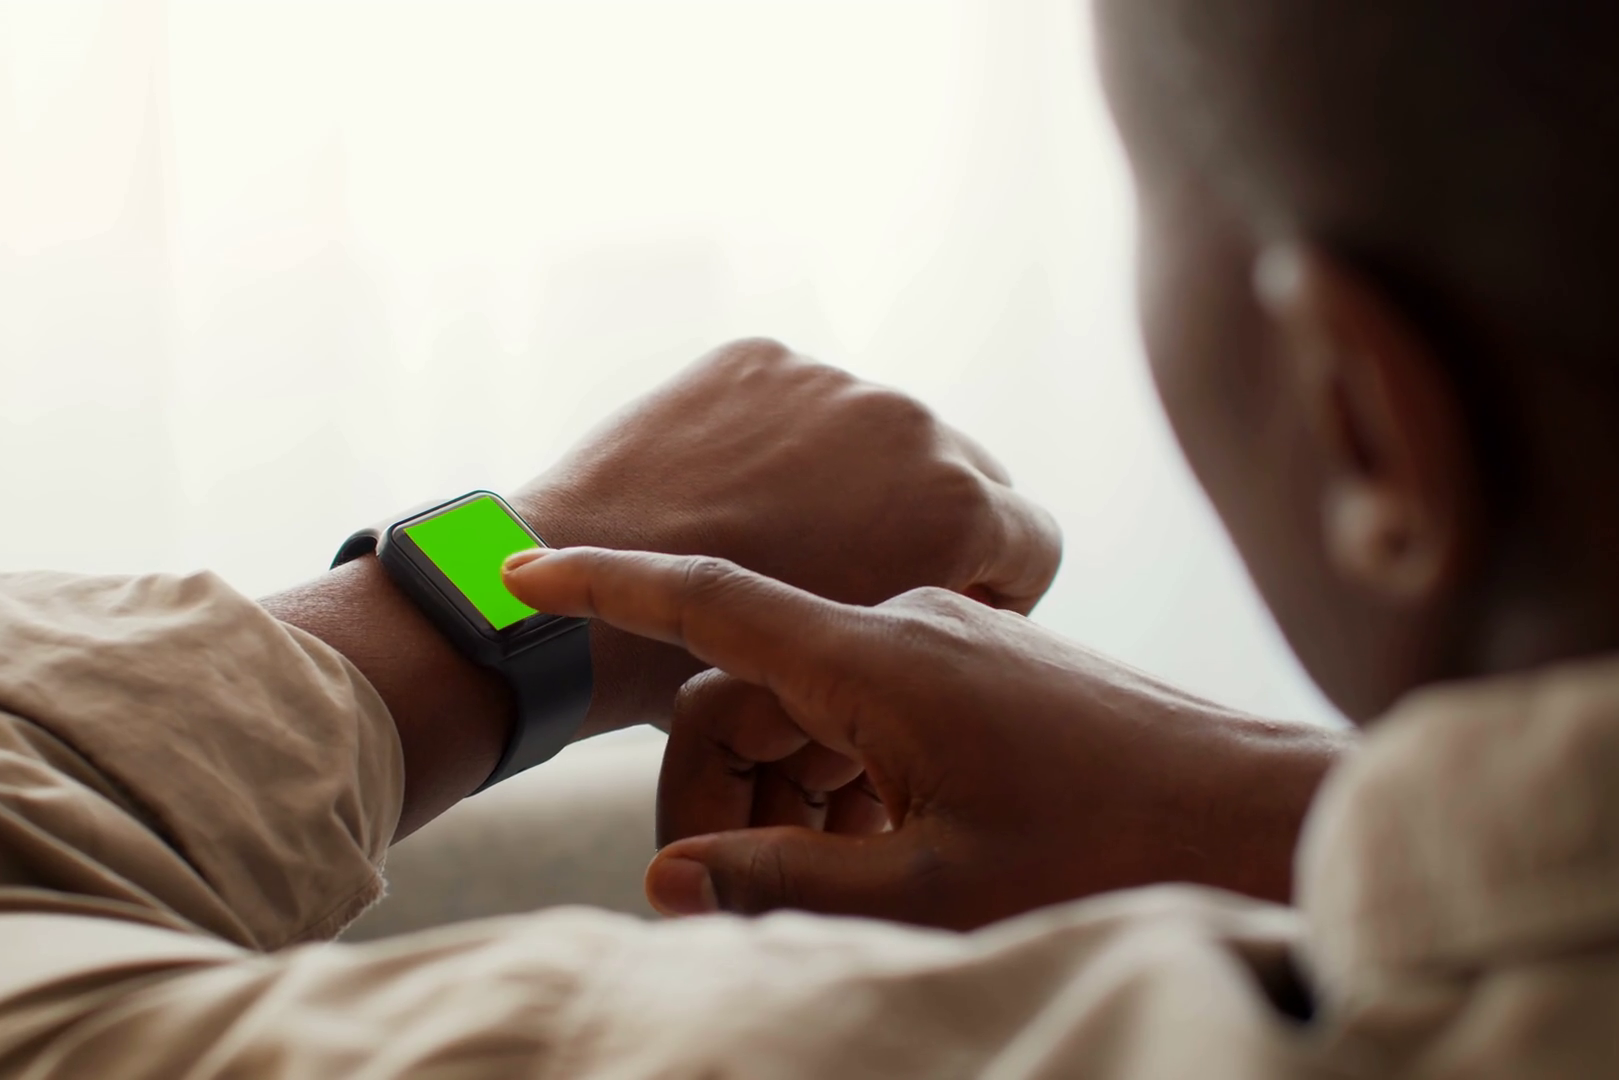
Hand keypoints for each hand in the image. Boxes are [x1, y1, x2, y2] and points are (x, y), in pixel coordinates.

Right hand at [501, 548, 1350, 929]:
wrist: (1262, 805)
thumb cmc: (1109, 848)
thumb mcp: (936, 887)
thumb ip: (792, 880)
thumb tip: (665, 877)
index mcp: (880, 657)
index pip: (712, 596)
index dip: (608, 583)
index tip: (521, 568)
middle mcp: (912, 623)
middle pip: (757, 680)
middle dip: (716, 774)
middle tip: (714, 881)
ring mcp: (960, 637)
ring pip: (822, 698)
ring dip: (795, 784)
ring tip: (844, 878)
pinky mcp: (994, 665)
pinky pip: (882, 701)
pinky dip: (854, 768)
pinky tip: (897, 845)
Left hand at [514, 338, 1061, 736]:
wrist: (584, 605)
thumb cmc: (730, 675)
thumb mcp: (871, 673)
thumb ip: (937, 627)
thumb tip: (963, 620)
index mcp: (959, 508)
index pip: (1035, 543)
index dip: (998, 590)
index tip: (946, 617)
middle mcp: (915, 426)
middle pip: (969, 477)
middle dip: (936, 527)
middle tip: (868, 581)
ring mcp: (835, 382)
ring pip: (883, 435)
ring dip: (861, 478)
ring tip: (788, 538)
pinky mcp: (763, 358)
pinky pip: (804, 402)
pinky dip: (786, 442)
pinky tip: (736, 497)